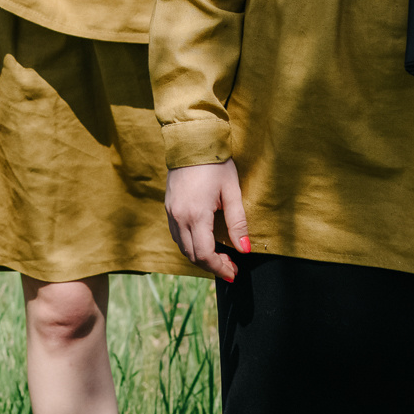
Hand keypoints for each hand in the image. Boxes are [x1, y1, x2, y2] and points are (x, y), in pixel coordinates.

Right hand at [164, 159, 249, 282]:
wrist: (192, 140)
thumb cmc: (216, 164)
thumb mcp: (232, 192)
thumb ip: (238, 223)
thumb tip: (245, 249)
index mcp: (196, 215)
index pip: (204, 254)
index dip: (219, 268)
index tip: (233, 273)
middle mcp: (179, 217)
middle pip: (192, 255)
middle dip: (211, 266)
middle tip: (230, 267)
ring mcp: (171, 212)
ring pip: (182, 247)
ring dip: (200, 257)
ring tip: (219, 256)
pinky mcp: (168, 207)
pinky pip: (177, 235)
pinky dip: (190, 244)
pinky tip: (204, 241)